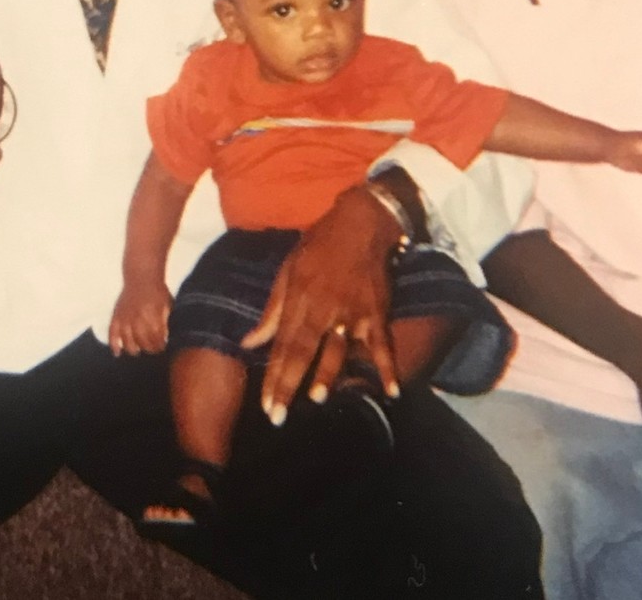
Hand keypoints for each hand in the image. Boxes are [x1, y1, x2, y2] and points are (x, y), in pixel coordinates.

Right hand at [108, 280, 171, 355]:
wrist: (141, 275)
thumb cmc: (156, 290)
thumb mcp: (166, 304)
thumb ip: (165, 321)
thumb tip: (164, 337)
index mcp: (152, 315)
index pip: (155, 337)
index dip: (159, 345)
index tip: (162, 347)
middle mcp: (137, 318)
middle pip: (142, 341)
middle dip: (149, 348)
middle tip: (152, 350)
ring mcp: (125, 317)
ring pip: (127, 340)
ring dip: (133, 349)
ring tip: (138, 351)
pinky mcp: (116, 315)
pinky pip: (112, 332)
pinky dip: (113, 344)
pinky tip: (117, 353)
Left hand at [242, 185, 400, 425]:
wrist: (360, 224)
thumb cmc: (319, 246)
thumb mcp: (288, 270)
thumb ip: (272, 311)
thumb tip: (250, 343)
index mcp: (299, 298)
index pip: (282, 344)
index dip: (274, 376)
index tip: (267, 405)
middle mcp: (324, 309)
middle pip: (304, 351)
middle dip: (290, 384)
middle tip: (280, 416)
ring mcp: (352, 312)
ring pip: (339, 349)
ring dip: (329, 375)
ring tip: (319, 398)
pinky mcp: (377, 312)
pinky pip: (382, 344)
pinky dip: (388, 368)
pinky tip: (391, 392)